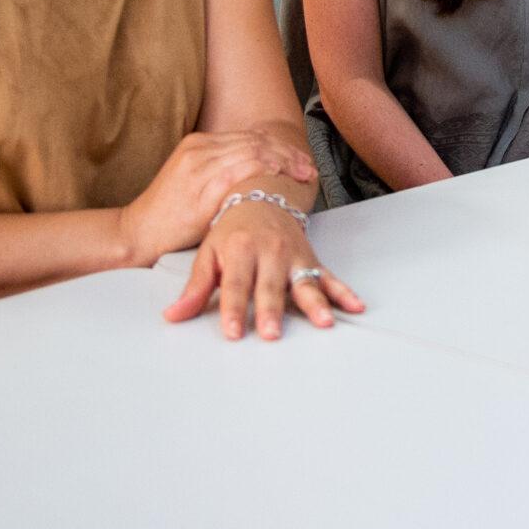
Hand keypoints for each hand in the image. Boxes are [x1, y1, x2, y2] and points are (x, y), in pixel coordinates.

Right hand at [115, 130, 315, 265]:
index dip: (280, 146)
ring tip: (303, 174)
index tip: (299, 159)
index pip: (250, 137)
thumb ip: (219, 169)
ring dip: (284, 162)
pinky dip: (266, 170)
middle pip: (256, 141)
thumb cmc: (167, 216)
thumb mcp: (192, 181)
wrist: (136, 233)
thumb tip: (257, 170)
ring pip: (254, 152)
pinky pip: (242, 170)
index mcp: (198, 144)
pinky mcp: (201, 188)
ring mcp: (200, 166)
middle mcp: (199, 149)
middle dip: (288, 153)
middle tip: (309, 167)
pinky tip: (282, 178)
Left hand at [164, 201, 364, 341]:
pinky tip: (354, 306)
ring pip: (305, 282)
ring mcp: (293, 256)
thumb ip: (194, 288)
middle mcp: (269, 252)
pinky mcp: (311, 260)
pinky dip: (343, 292)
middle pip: (270, 286)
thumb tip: (173, 316)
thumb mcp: (208, 254)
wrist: (263, 195)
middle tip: (272, 334)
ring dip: (315, 303)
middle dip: (272, 310)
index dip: (234, 309)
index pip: (236, 284)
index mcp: (240, 249)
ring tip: (323, 322)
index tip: (233, 332)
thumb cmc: (232, 231)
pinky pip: (329, 277)